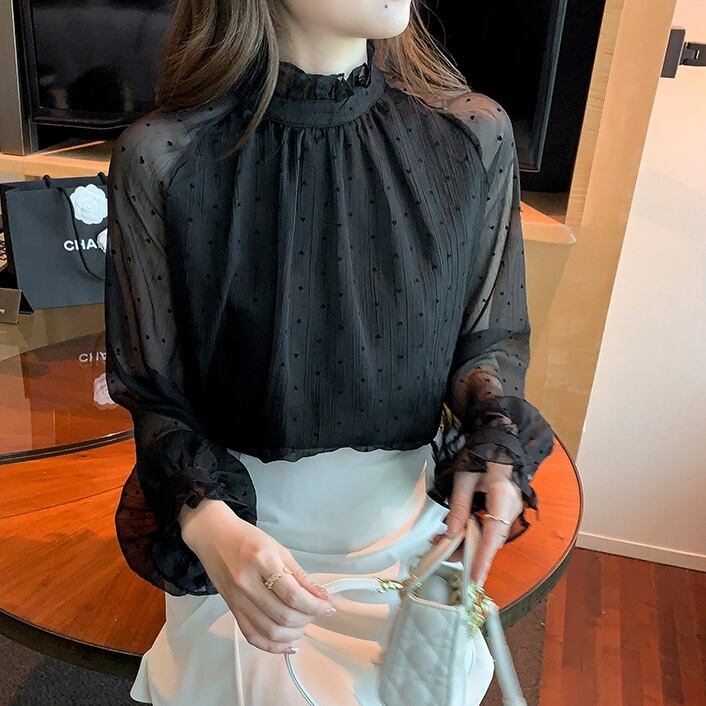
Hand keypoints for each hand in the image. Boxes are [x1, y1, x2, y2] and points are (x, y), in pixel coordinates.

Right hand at [179, 499, 334, 653]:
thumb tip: (321, 597)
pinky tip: (288, 644)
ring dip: (292, 634)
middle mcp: (247, 583)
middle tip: (316, 612)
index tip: (328, 608)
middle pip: (282, 615)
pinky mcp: (232, 610)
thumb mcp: (278, 549)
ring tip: (303, 624)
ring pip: (269, 630)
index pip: (292, 594)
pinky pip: (253, 636)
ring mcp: (237, 600)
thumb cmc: (247, 538)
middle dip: (306, 618)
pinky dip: (272, 645)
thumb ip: (300, 575)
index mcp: (262, 561)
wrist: (214, 537)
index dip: (314, 605)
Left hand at [430, 462, 523, 585]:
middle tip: (444, 557)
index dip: (483, 558)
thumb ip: (459, 506)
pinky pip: (490, 528)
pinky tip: (456, 534)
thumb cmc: (480, 454)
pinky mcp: (505, 509)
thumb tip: (451, 533)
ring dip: (468, 543)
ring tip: (442, 544)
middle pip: (491, 540)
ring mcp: (511, 509)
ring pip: (490, 536)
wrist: (498, 440)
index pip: (493, 534)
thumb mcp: (464, 477)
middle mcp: (512, 507)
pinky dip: (474, 534)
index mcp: (503, 496)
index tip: (475, 578)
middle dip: (469, 553)